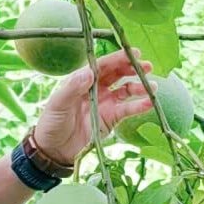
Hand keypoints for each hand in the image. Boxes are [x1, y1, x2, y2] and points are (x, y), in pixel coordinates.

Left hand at [25, 50, 154, 169]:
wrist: (54, 150)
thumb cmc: (51, 123)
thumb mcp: (58, 103)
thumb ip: (73, 87)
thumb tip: (90, 72)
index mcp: (82, 79)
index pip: (102, 65)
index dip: (118, 58)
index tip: (133, 53)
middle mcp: (96, 88)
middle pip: (118, 74)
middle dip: (132, 68)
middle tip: (147, 66)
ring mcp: (105, 103)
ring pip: (126, 90)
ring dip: (139, 86)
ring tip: (152, 86)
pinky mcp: (111, 118)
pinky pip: (128, 110)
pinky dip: (140, 106)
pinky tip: (150, 102)